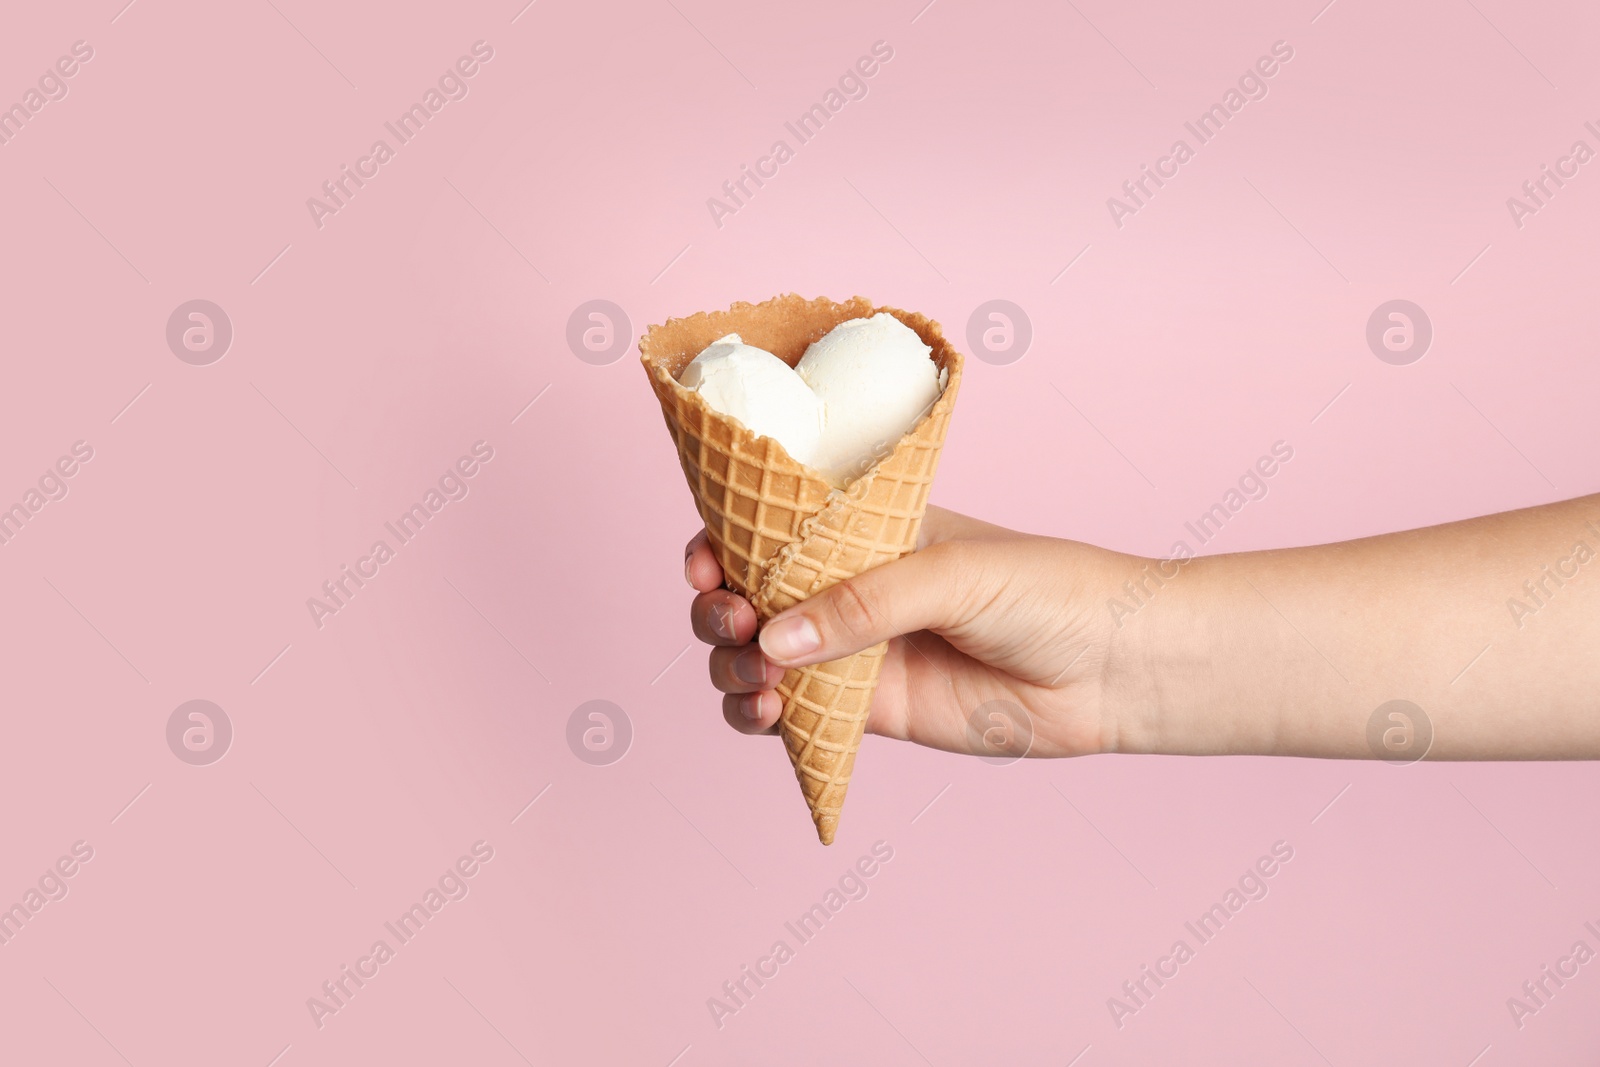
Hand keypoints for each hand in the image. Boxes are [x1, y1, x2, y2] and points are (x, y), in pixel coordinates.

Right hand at [684, 506, 1130, 757]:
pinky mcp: (868, 713)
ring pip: (759, 660)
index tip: (706, 563)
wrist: (1112, 668)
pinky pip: (794, 717)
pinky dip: (760, 718)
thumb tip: (773, 641)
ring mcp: (855, 651)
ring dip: (732, 667)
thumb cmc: (1049, 592)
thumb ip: (864, 603)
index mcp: (864, 531)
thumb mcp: (953, 573)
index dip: (722, 543)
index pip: (769, 529)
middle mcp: (849, 588)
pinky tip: (765, 715)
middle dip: (717, 610)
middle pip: (747, 596)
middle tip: (734, 623)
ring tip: (755, 678)